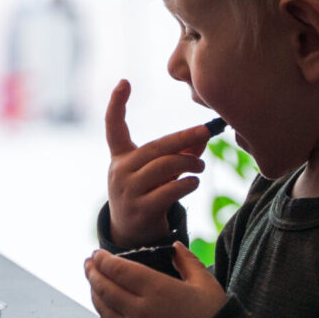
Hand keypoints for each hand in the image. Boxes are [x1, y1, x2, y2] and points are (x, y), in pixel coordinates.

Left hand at [86, 241, 226, 317]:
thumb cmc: (213, 316)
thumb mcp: (205, 282)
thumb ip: (187, 261)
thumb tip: (174, 247)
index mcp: (157, 289)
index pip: (119, 270)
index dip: (103, 260)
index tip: (97, 252)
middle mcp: (140, 309)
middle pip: (105, 287)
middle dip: (93, 272)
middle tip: (88, 263)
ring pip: (103, 307)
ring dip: (94, 291)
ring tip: (92, 280)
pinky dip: (102, 311)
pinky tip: (102, 303)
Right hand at [104, 79, 208, 246]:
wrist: (132, 235)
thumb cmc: (147, 194)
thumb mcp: (158, 172)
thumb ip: (177, 154)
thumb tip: (201, 139)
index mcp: (120, 157)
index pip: (113, 127)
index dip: (116, 104)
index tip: (124, 82)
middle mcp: (120, 171)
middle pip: (155, 148)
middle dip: (183, 139)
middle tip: (204, 133)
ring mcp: (128, 191)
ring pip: (165, 167)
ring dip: (189, 163)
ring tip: (201, 166)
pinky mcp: (141, 209)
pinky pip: (169, 190)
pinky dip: (187, 183)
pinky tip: (194, 181)